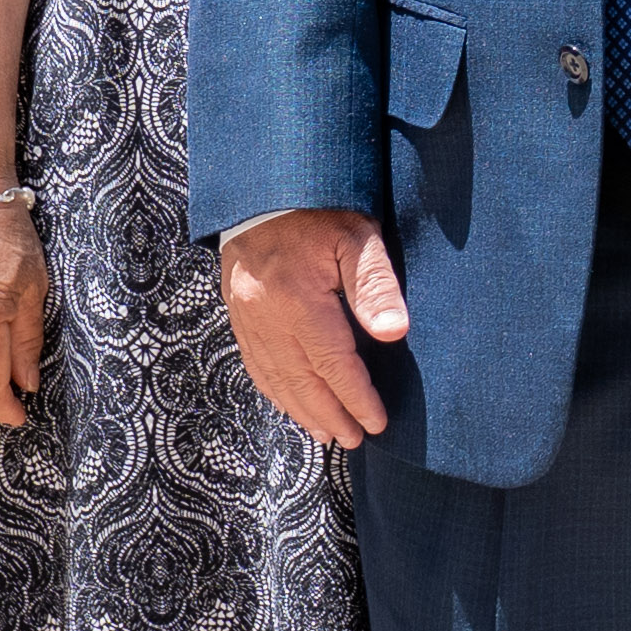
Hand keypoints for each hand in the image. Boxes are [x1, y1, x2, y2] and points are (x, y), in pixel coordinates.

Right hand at [222, 208, 410, 448]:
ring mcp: (245, 317)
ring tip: (326, 433)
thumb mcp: (357, 238)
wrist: (264, 188)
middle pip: (301, 380)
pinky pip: (255, 362)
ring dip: (301, 409)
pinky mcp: (237, 313)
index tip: (377, 422)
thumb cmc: (319, 210)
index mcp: (297, 300)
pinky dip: (275, 389)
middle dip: (330, 414)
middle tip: (354, 441)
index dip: (356, 397)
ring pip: (274, 376)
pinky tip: (290, 402)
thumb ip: (375, 286)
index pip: (333, 364)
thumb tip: (394, 333)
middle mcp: (265, 316)